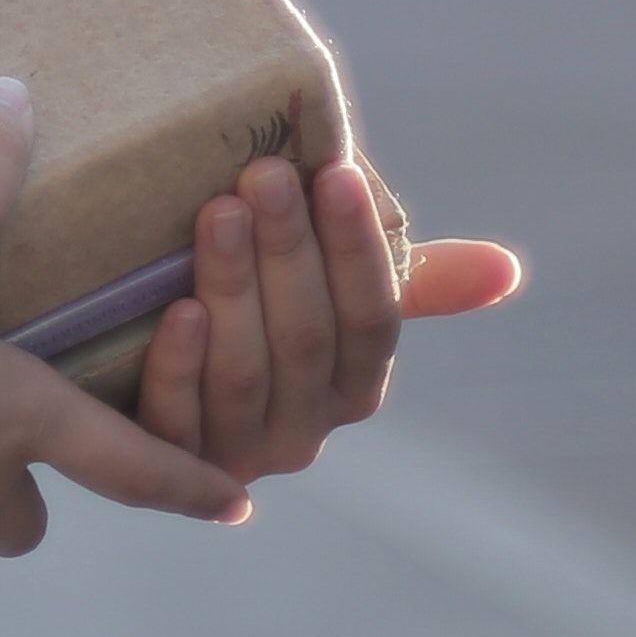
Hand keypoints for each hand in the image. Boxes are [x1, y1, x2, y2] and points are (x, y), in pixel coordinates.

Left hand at [131, 154, 524, 487]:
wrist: (127, 349)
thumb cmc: (249, 298)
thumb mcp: (324, 285)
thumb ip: (410, 277)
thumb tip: (508, 270)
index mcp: (354, 384)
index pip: (372, 319)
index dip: (357, 248)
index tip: (335, 171)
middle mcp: (306, 429)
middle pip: (306, 340)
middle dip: (288, 252)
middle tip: (262, 173)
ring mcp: (236, 452)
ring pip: (245, 373)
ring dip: (234, 289)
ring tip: (217, 213)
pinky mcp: (165, 465)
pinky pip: (176, 422)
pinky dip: (180, 364)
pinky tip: (179, 309)